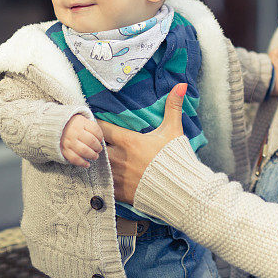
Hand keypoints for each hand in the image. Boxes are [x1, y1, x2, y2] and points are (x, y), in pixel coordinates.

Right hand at [60, 113, 103, 167]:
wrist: (52, 127)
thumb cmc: (71, 125)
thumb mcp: (81, 120)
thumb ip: (90, 127)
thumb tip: (100, 139)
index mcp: (80, 122)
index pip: (95, 130)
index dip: (100, 137)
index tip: (100, 139)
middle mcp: (74, 131)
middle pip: (91, 141)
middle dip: (98, 147)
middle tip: (99, 149)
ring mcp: (68, 141)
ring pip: (84, 151)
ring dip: (92, 155)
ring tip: (95, 156)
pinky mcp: (64, 150)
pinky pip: (75, 159)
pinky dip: (82, 163)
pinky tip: (87, 164)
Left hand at [98, 83, 186, 203]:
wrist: (181, 191)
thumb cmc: (176, 159)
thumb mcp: (173, 131)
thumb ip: (173, 107)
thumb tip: (181, 85)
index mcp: (128, 141)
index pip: (102, 128)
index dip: (98, 126)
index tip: (98, 124)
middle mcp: (119, 158)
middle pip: (96, 146)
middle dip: (96, 143)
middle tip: (97, 141)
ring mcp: (117, 176)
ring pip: (98, 165)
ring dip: (99, 161)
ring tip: (100, 158)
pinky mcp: (119, 192)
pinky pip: (104, 184)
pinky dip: (104, 179)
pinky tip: (108, 176)